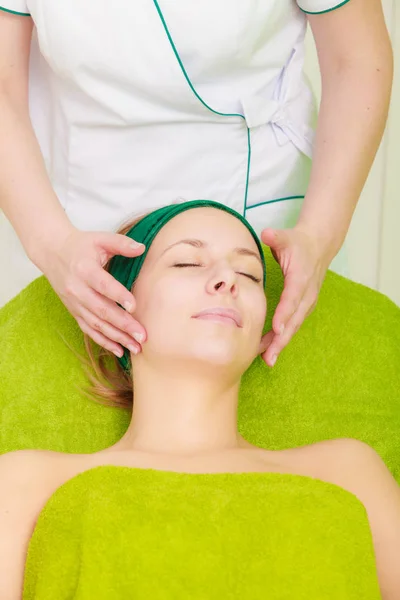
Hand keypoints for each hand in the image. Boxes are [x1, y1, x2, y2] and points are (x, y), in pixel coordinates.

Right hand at [40, 227, 146, 357]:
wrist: (52, 253)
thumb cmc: (81, 245)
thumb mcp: (100, 239)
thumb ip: (121, 243)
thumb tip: (142, 248)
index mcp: (85, 269)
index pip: (103, 285)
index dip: (118, 295)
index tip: (134, 306)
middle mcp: (77, 289)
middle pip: (102, 310)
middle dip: (123, 325)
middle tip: (143, 336)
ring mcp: (74, 303)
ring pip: (96, 324)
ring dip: (117, 338)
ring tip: (136, 347)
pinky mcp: (74, 311)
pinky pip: (89, 330)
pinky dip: (104, 341)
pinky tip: (119, 350)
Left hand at [259, 225, 332, 366]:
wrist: (318, 246)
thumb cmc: (298, 242)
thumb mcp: (286, 237)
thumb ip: (276, 237)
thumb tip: (267, 234)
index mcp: (301, 277)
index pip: (293, 297)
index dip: (285, 313)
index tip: (276, 329)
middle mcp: (307, 293)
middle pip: (294, 319)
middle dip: (282, 339)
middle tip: (269, 357)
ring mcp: (307, 302)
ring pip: (294, 325)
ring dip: (281, 343)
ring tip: (267, 359)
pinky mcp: (304, 307)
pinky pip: (293, 324)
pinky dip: (282, 337)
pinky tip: (269, 350)